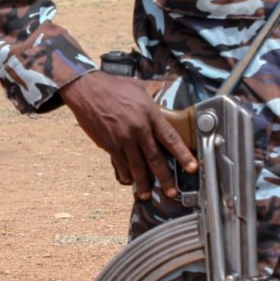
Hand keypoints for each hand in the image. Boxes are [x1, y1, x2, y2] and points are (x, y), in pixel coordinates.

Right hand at [60, 71, 196, 199]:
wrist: (87, 89)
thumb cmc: (112, 86)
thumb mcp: (138, 86)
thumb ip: (152, 91)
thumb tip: (161, 89)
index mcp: (149, 114)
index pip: (170, 138)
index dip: (183, 155)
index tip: (192, 167)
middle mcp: (139, 129)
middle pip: (155, 158)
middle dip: (165, 178)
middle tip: (171, 192)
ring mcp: (123, 138)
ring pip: (137, 165)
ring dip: (143, 182)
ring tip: (146, 194)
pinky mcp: (109, 144)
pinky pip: (120, 163)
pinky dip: (125, 173)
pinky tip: (129, 180)